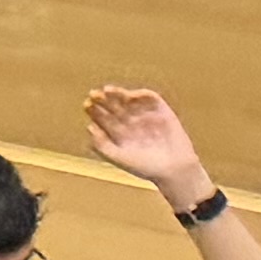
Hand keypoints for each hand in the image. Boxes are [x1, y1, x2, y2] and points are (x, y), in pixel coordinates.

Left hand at [83, 83, 207, 199]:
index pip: (103, 119)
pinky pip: (152, 100)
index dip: (94, 111)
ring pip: (130, 101)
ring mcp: (146, 116)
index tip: (86, 104)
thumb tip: (89, 127)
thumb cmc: (145, 168)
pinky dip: (142, 95)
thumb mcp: (119, 158)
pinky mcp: (162, 112)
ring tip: (108, 90)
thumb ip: (103, 145)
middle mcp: (131, 123)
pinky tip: (131, 95)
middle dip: (104, 100)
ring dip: (119, 94)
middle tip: (94, 94)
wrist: (174, 169)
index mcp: (118, 134)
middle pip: (114, 107)